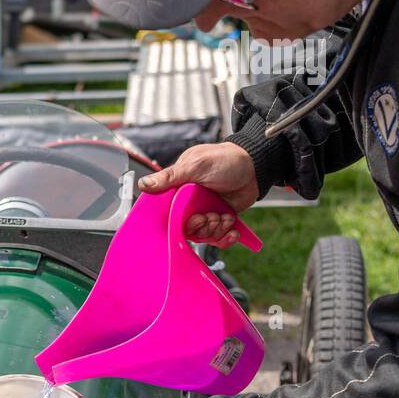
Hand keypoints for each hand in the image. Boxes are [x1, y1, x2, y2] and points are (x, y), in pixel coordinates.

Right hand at [138, 141, 257, 247]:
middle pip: (186, 229)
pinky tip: (232, 228)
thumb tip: (143, 184)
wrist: (255, 167)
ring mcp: (205, 212)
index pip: (168, 213)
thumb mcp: (194, 165)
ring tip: (224, 216)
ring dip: (215, 230)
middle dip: (201, 227)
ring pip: (202, 235)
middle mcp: (190, 203)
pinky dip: (225, 237)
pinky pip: (217, 238)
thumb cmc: (226, 160)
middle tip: (210, 216)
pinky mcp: (219, 219)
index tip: (191, 219)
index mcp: (179, 189)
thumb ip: (169, 177)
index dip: (178, 222)